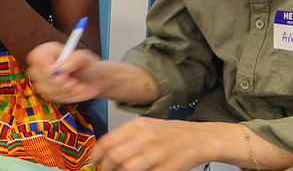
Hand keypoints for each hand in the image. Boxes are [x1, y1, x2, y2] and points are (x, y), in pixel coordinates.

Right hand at [26, 41, 105, 102]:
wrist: (95, 81)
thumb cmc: (89, 66)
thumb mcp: (86, 58)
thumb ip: (75, 58)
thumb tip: (60, 67)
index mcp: (49, 51)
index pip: (35, 56)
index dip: (42, 64)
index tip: (55, 70)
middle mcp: (44, 65)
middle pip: (35, 73)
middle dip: (54, 79)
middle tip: (70, 79)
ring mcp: (45, 80)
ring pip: (42, 87)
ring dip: (62, 88)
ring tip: (75, 84)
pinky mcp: (49, 92)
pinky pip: (51, 96)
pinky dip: (65, 95)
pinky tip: (74, 89)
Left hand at [93, 117, 214, 170]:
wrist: (199, 138)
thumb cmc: (171, 134)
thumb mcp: (146, 127)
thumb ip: (126, 137)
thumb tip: (105, 152)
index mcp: (138, 125)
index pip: (108, 141)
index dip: (96, 155)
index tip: (94, 162)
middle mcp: (146, 137)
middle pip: (115, 156)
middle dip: (105, 168)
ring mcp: (157, 153)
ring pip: (127, 168)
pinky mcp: (167, 167)